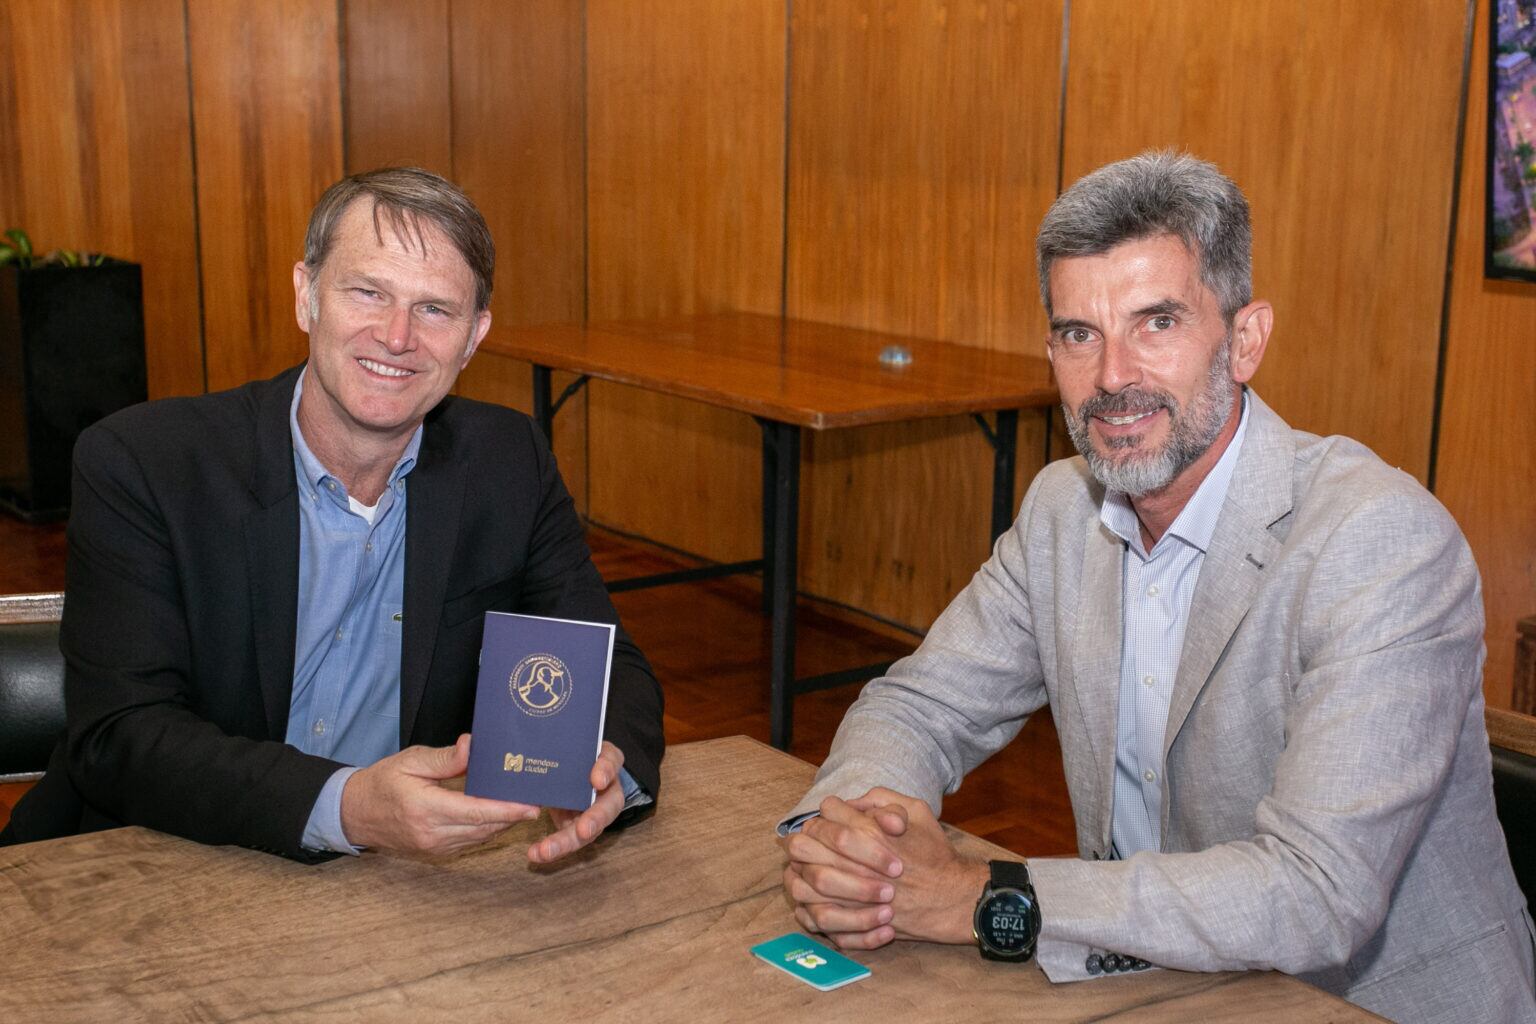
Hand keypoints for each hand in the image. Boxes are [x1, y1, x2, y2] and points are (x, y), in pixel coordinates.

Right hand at [340, 734, 538, 854]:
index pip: (474, 812)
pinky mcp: (435, 852)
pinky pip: (469, 842)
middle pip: (483, 828)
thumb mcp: (410, 761)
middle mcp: (431, 833)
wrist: (354, 813)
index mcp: (425, 809)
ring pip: (480, 838)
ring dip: (502, 824)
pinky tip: (499, 816)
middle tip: (537, 801)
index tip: (530, 805)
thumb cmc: (382, 782)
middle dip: (512, 816)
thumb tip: (472, 746)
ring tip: (523, 806)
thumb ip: (444, 758)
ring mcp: (434, 847)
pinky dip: (487, 830)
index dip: (506, 810)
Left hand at [528, 741, 627, 863]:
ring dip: (568, 842)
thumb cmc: (567, 754)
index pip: (612, 759)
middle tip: (583, 831)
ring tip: (545, 851)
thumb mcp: (565, 747)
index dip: (606, 770)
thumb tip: (528, 757)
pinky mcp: (581, 825)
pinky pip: (572, 839)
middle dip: (595, 819)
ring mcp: (595, 809)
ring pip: (589, 829)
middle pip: (608, 806)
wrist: (565, 768)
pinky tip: (536, 853)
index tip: (597, 781)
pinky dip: (555, 847)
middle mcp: (606, 787)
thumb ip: (555, 750)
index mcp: (605, 759)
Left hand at [783, 789, 986, 949]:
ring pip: (802, 884)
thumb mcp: (917, 811)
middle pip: (803, 845)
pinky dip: (810, 907)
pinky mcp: (854, 922)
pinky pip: (815, 917)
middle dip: (805, 839)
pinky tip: (818, 898)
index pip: (826, 812)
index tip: (833, 817)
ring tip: (811, 868)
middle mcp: (855, 864)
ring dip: (801, 873)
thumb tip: (854, 801)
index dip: (828, 812)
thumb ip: (882, 799)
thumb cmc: (935, 853)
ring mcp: (852, 896)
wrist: (952, 898)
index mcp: (869, 833)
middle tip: (814, 841)